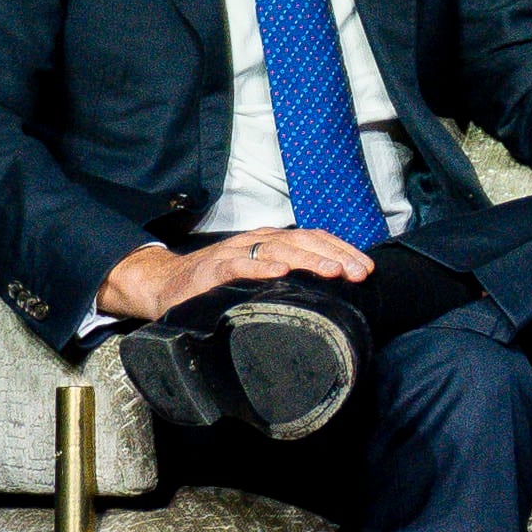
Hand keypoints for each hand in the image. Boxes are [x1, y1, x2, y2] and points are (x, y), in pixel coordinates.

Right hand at [97, 228, 371, 322]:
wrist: (165, 284)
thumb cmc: (218, 284)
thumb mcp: (258, 276)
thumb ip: (287, 279)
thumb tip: (331, 294)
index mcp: (272, 242)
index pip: (315, 238)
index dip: (343, 250)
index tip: (367, 269)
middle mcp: (258, 241)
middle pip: (304, 241)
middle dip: (335, 256)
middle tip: (358, 273)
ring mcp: (235, 252)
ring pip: (278, 249)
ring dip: (308, 260)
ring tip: (332, 271)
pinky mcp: (213, 269)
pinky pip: (239, 264)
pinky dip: (260, 268)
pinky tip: (279, 273)